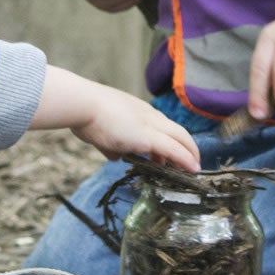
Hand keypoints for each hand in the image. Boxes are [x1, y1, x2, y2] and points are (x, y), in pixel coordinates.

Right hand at [73, 90, 201, 171]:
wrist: (82, 105)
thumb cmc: (86, 115)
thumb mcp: (101, 132)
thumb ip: (111, 145)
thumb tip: (115, 156)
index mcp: (138, 111)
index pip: (162, 125)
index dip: (170, 140)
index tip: (170, 155)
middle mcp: (148, 115)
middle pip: (177, 131)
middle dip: (187, 148)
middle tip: (190, 163)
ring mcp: (150, 124)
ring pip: (180, 138)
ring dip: (189, 154)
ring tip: (193, 168)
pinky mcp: (148, 137)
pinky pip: (174, 149)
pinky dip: (185, 159)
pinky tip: (192, 169)